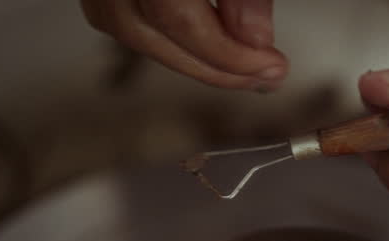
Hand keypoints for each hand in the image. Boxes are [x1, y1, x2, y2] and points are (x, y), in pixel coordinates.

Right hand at [81, 0, 286, 89]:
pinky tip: (199, 45)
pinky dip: (162, 36)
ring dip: (186, 57)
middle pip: (146, 31)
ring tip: (238, 68)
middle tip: (263, 77)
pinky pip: (117, 14)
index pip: (175, 17)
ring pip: (126, 29)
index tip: (270, 68)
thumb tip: (255, 41)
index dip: (227, 53)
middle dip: (213, 66)